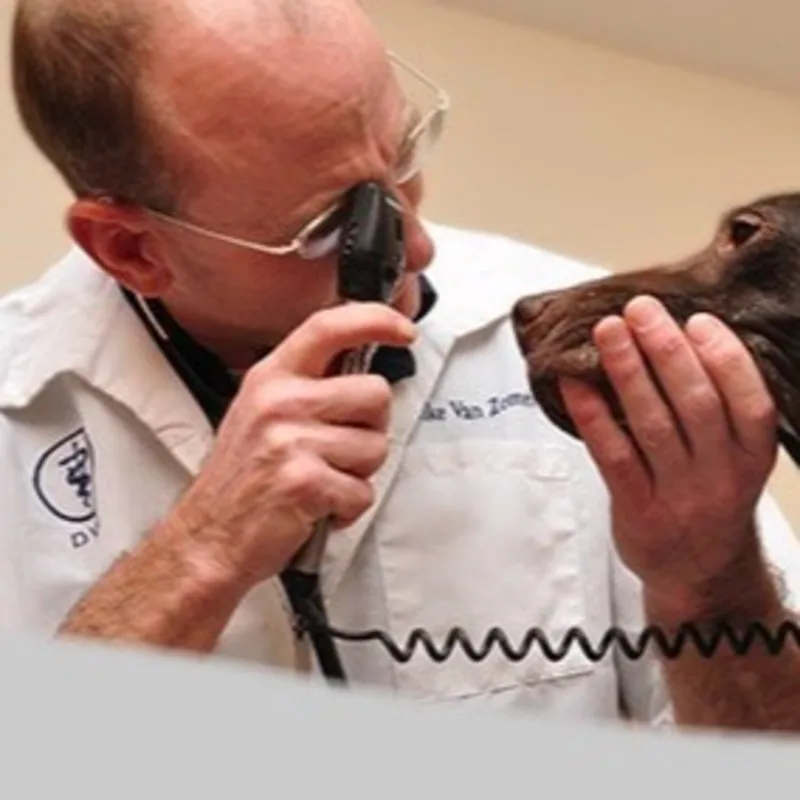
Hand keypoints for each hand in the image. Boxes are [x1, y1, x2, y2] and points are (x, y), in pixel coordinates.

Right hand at [168, 302, 416, 588]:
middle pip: (375, 393)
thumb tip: (359, 372)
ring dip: (358, 473)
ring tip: (323, 480)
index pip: (328, 327)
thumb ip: (307, 387)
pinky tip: (319, 506)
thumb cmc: (240, 482)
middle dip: (372, 427)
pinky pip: (362, 491)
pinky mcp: (304, 481)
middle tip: (341, 449)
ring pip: (376, 446)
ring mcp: (290, 440)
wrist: (208, 539)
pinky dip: (348, 508)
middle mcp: (279, 402)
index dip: (375, 319)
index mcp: (270, 378)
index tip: (403, 329)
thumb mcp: (260, 414)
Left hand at [559, 295, 777, 613]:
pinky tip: (574, 384)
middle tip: (640, 309)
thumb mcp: (734, 462)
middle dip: (666, 350)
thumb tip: (674, 339)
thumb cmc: (711, 503)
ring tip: (608, 331)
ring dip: (628, 371)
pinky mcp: (638, 510)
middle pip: (695, 404)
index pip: (750, 402)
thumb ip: (716, 412)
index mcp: (752, 458)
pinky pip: (613, 455)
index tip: (698, 321)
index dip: (726, 358)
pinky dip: (592, 415)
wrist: (700, 576)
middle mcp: (720, 476)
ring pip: (652, 424)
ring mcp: (679, 496)